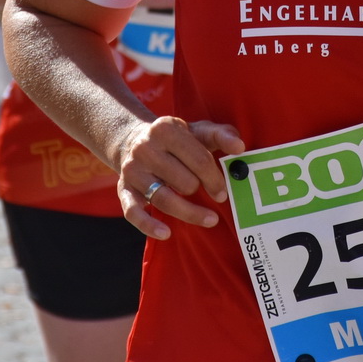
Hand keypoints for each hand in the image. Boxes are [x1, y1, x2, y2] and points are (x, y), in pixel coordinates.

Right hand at [111, 115, 245, 239]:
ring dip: (189, 213)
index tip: (222, 192)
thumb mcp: (198, 130)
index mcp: (166, 129)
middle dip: (199, 190)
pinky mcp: (123, 189)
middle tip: (211, 196)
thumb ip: (221, 135)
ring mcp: (133, 170)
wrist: (133, 140)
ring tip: (209, 219)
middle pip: (183, 181)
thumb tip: (239, 147)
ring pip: (164, 199)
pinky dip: (149, 225)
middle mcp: (145, 148)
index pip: (198, 159)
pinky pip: (134, 212)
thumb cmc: (175, 139)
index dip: (214, 178)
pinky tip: (166, 233)